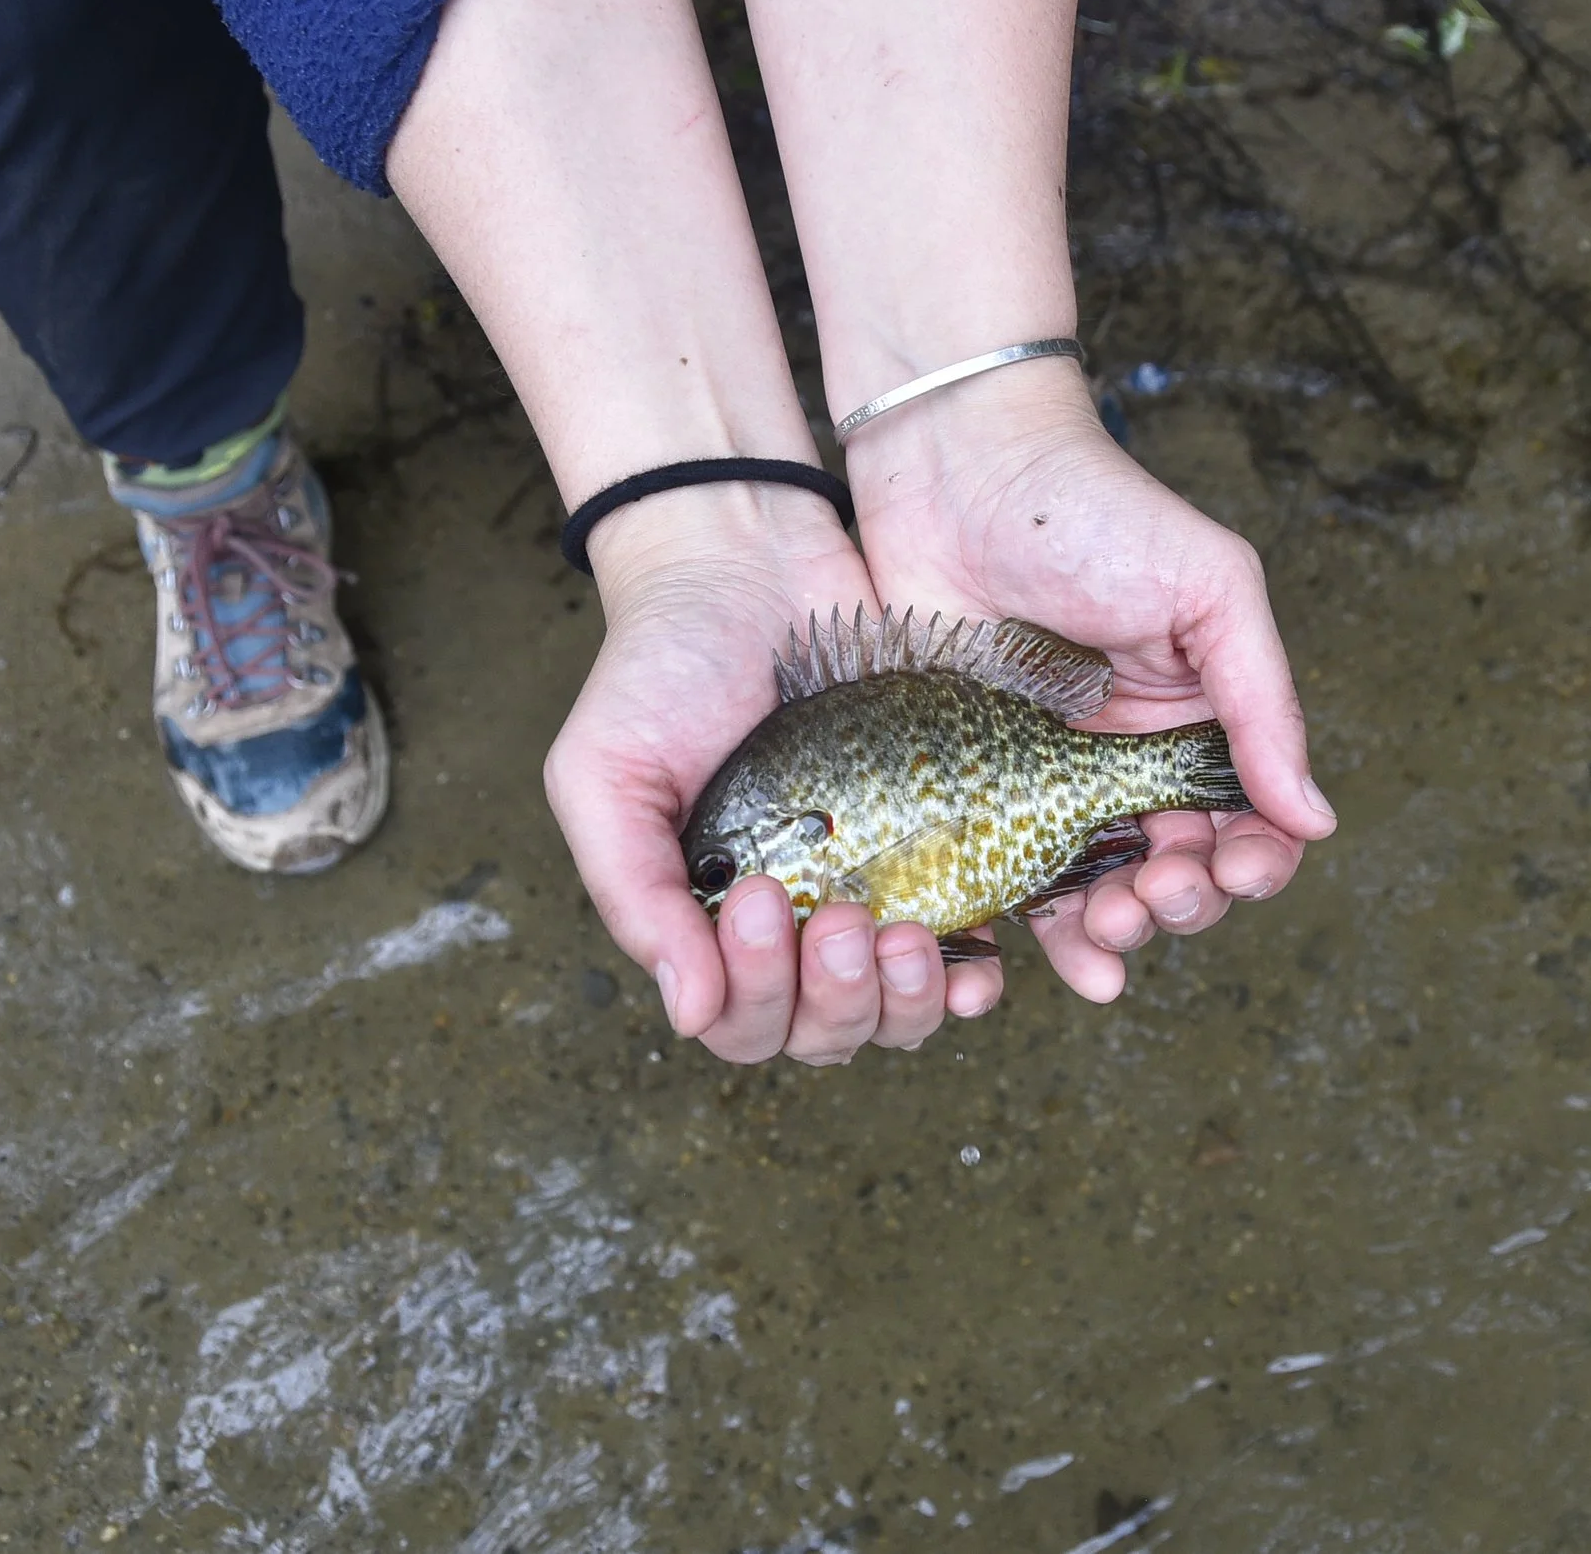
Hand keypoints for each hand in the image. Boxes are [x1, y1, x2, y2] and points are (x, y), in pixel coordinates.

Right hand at [545, 487, 1001, 1062]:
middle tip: (842, 918)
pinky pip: (965, 953)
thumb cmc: (660, 666)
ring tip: (913, 937)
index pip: (742, 1022)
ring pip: (896, 1011)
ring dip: (907, 1000)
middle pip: (826, 1033)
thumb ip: (635, 892)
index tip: (760, 901)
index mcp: (710, 921)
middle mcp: (794, 923)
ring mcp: (871, 889)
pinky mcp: (940, 847)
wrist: (747, 558)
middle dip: (838, 999)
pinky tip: (983, 960)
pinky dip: (971, 977)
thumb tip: (691, 1013)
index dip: (759, 995)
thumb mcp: (607, 773)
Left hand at [848, 358, 1337, 1005]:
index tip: (1238, 863)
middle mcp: (1125, 760)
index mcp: (1195, 718)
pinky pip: (1008, 878)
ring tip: (1109, 926)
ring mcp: (1043, 780)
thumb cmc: (1092, 511)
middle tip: (1158, 888)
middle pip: (1178, 868)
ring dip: (1121, 927)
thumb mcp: (1208, 589)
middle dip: (1184, 899)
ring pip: (1099, 889)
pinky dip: (1043, 929)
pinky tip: (1063, 954)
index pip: (1247, 818)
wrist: (954, 467)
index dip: (1255, 859)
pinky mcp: (968, 789)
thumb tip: (1316, 820)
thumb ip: (1262, 703)